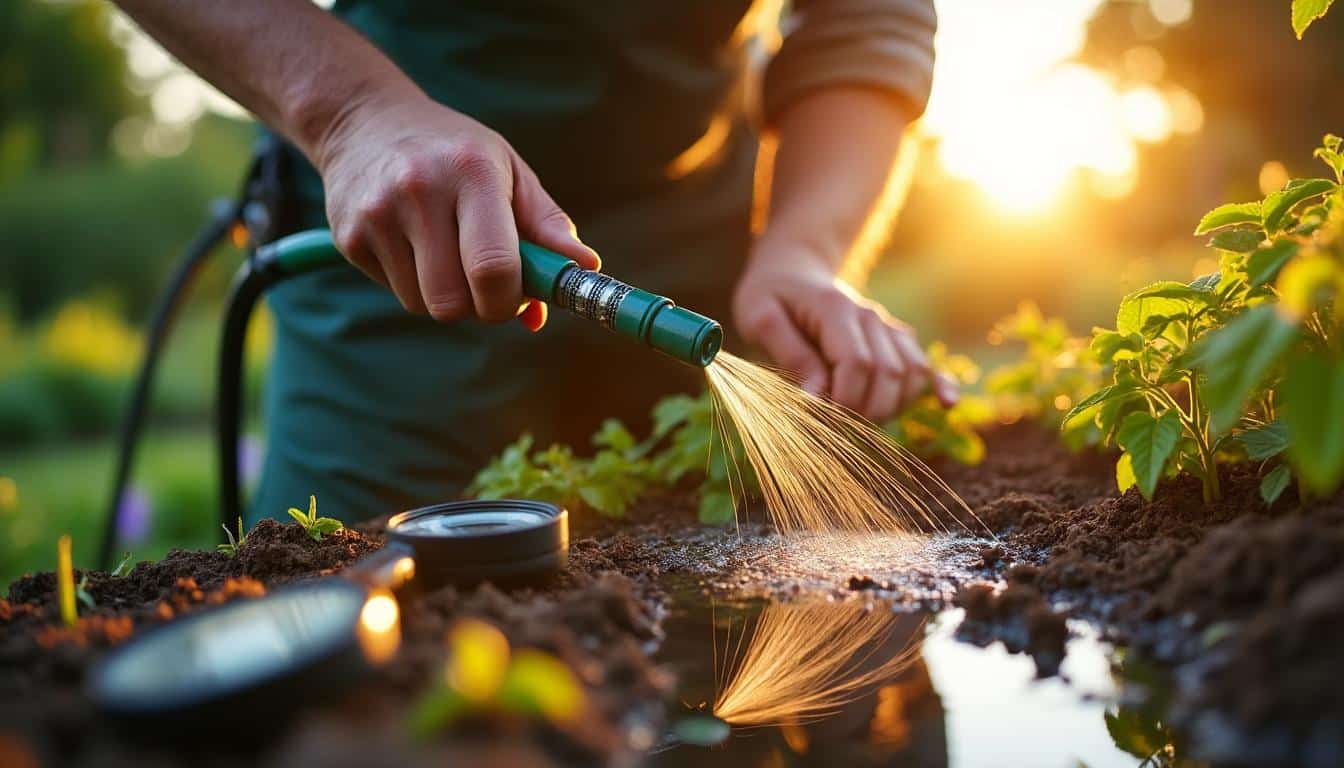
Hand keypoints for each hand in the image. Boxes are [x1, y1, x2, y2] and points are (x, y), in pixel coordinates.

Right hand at [314, 91, 599, 330]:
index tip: (519, 299)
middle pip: (453, 300)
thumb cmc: (454, 153)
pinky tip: (415, 247)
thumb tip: (585, 269)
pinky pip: (396, 293)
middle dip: (479, 307)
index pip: (493, 267)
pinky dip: (415, 285)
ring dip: (447, 297)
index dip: (510, 301)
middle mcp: (420, 191)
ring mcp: (378, 215)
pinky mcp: (348, 236)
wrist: (364, 121)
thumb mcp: (509, 171)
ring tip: (449, 256)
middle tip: (487, 285)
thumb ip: (548, 225)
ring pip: (424, 304)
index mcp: (472, 172)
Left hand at [732, 245, 956, 420]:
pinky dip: (940, 385)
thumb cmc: (770, 299)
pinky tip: (947, 404)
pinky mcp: (896, 340)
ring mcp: (888, 328)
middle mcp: (871, 317)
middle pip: (888, 374)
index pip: (857, 364)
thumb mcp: (760, 319)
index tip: (821, 419)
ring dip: (890, 408)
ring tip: (858, 422)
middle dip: (866, 412)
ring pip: (911, 375)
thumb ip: (790, 355)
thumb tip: (818, 397)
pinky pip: (926, 365)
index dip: (845, 401)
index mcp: (837, 310)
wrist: (793, 273)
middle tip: (835, 429)